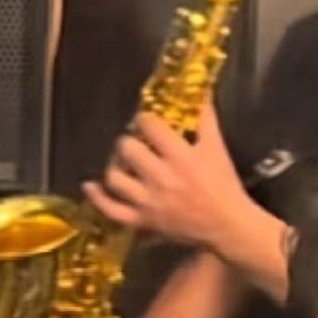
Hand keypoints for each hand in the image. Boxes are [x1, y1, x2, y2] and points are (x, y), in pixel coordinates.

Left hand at [82, 100, 250, 253]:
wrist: (228, 226)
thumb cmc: (223, 185)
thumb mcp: (217, 148)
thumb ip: (205, 118)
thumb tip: (199, 92)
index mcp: (181, 157)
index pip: (150, 126)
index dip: (145, 119)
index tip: (146, 121)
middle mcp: (161, 178)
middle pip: (128, 149)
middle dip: (129, 141)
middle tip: (135, 142)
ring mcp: (149, 202)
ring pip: (116, 178)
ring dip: (115, 165)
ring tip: (121, 160)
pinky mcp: (143, 221)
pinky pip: (112, 210)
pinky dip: (98, 197)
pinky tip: (90, 186)